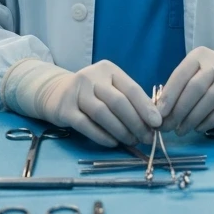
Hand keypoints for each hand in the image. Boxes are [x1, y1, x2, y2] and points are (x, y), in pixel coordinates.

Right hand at [34, 60, 161, 146]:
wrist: (55, 92)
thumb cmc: (91, 93)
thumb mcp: (109, 88)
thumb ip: (128, 100)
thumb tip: (152, 122)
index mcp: (108, 69)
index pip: (131, 88)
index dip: (146, 107)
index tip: (158, 123)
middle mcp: (92, 77)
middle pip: (118, 102)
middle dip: (136, 122)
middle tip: (147, 138)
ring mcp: (76, 92)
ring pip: (103, 113)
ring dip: (121, 131)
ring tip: (132, 141)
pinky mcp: (64, 109)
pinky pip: (86, 125)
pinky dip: (102, 136)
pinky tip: (113, 143)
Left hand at [158, 47, 213, 134]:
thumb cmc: (208, 81)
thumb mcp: (193, 76)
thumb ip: (177, 90)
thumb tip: (159, 113)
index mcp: (199, 55)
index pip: (180, 75)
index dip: (168, 96)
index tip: (159, 115)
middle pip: (195, 87)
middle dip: (179, 110)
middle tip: (168, 127)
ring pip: (210, 99)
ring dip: (193, 118)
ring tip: (181, 130)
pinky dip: (210, 121)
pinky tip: (199, 128)